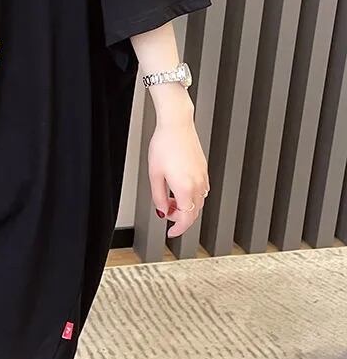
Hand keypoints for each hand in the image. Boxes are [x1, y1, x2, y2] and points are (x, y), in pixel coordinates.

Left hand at [147, 111, 209, 238]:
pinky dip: (191, 196)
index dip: (178, 229)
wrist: (176, 125)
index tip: (171, 233)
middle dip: (180, 218)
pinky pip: (200, 191)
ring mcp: (203, 177)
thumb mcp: (155, 174)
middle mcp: (198, 184)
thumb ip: (159, 196)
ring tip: (170, 198)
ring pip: (198, 202)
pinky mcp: (204, 170)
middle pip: (194, 213)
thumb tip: (162, 210)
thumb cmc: (164, 145)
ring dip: (185, 206)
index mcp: (185, 188)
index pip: (186, 219)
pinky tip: (179, 188)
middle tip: (167, 213)